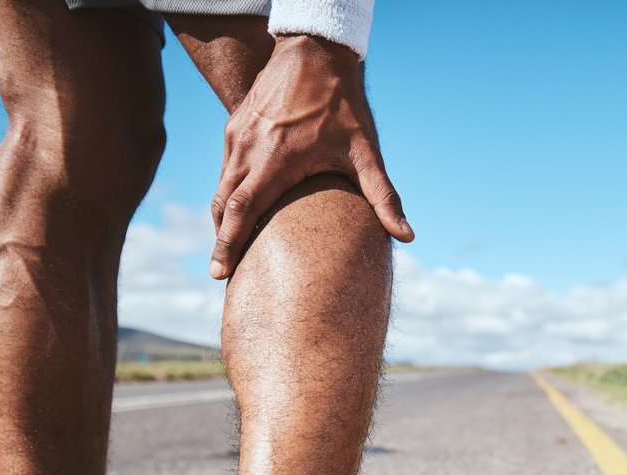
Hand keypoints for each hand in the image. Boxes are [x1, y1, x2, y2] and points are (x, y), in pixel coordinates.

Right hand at [208, 34, 411, 279]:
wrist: (316, 50)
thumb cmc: (343, 104)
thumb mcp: (366, 152)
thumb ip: (384, 196)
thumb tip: (407, 236)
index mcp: (274, 160)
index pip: (240, 211)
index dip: (228, 244)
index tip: (219, 272)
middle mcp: (248, 149)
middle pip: (222, 205)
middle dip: (221, 240)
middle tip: (221, 272)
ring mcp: (237, 136)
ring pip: (220, 186)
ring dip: (222, 218)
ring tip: (228, 246)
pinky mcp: (234, 126)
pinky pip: (225, 167)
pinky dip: (226, 192)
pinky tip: (237, 208)